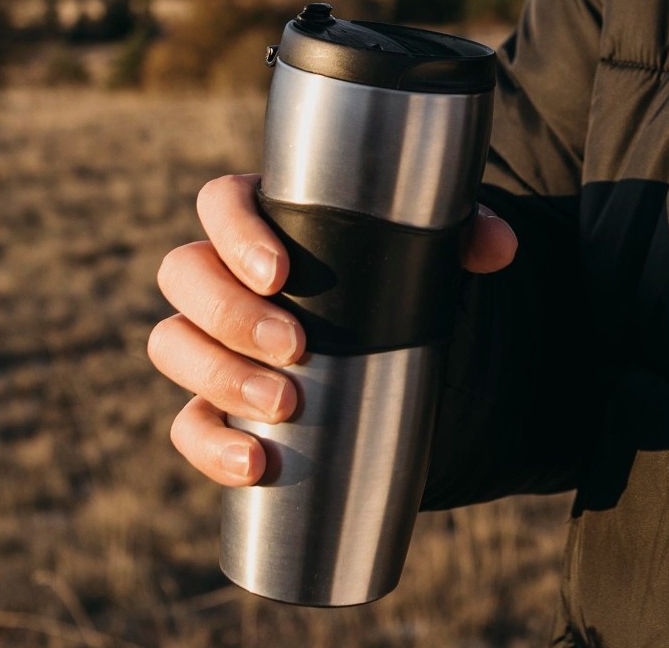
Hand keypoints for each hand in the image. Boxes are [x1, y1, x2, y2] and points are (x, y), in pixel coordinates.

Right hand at [148, 173, 517, 486]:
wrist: (394, 363)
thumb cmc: (395, 287)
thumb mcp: (432, 256)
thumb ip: (466, 236)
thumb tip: (495, 248)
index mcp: (263, 224)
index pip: (218, 205)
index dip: (233, 232)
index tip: (280, 271)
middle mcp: (223, 278)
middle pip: (183, 274)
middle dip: (231, 313)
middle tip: (296, 346)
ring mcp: (211, 343)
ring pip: (172, 345)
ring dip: (219, 375)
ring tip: (285, 404)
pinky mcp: (216, 406)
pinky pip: (187, 424)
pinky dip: (211, 446)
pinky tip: (256, 463)